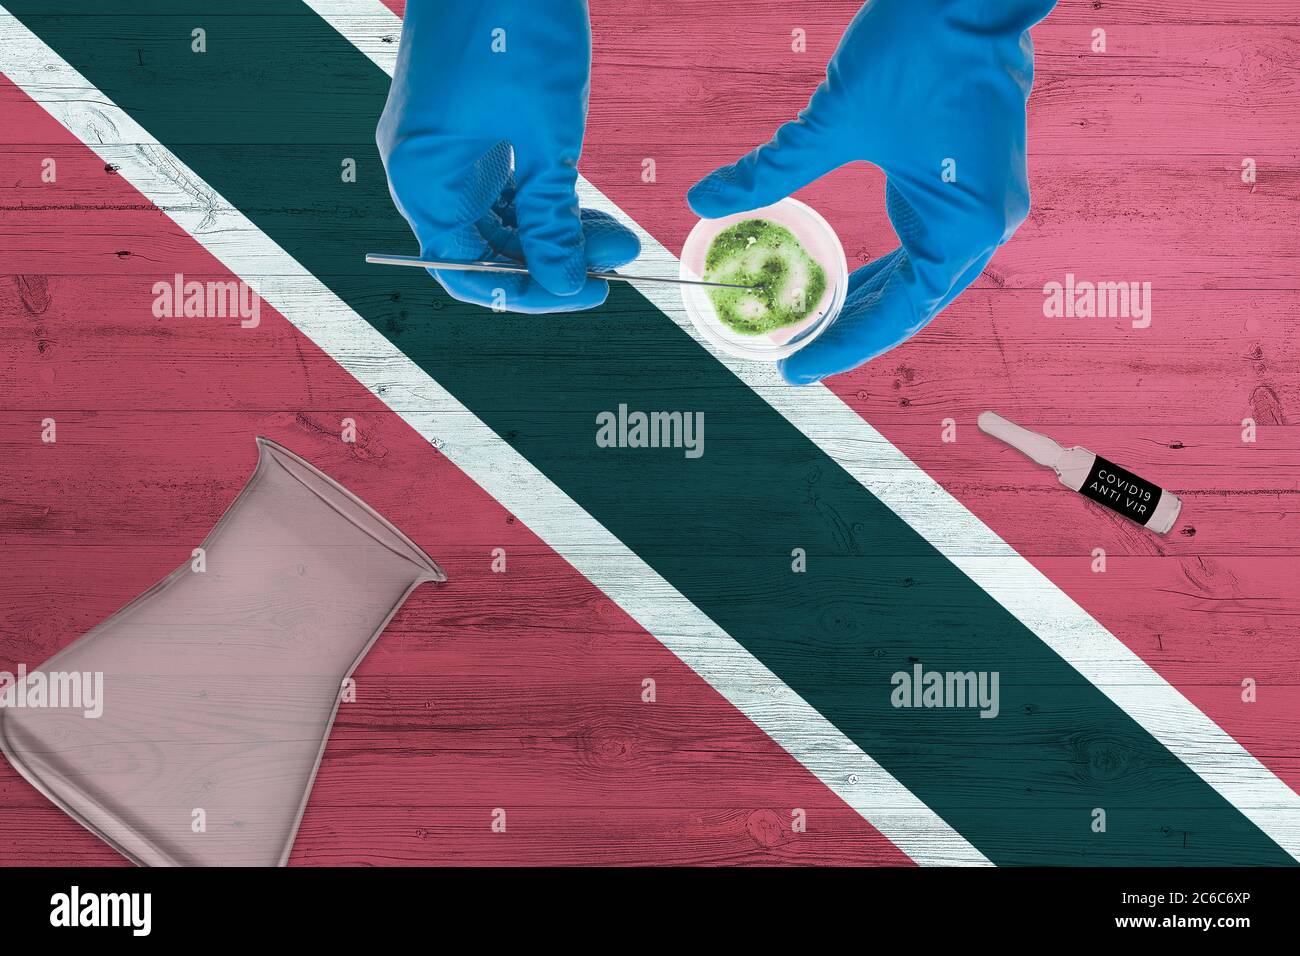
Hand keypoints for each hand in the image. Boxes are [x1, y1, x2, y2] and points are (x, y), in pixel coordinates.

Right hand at [377, 0, 638, 312]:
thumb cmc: (514, 27)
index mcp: (423, 180)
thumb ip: (552, 219)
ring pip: (496, 218)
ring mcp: (440, 146)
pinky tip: (585, 204)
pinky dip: (540, 198)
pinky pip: (498, 183)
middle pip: (483, 248)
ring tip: (616, 233)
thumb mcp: (546, 138)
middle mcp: (421, 170)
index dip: (526, 294)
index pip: (465, 272)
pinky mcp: (462, 126)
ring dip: (553, 230)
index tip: (585, 292)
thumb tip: (565, 285)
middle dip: (552, 259)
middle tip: (617, 259)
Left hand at [688, 0, 1055, 382]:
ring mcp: (985, 207)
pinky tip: (849, 280)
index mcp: (961, 228)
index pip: (898, 314)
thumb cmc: (916, 46)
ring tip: (814, 325)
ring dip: (870, 301)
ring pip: (921, 279)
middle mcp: (983, 228)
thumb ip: (771, 169)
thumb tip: (703, 199)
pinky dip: (889, 267)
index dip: (842, 346)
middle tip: (794, 354)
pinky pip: (930, 246)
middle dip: (851, 330)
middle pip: (911, 305)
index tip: (793, 368)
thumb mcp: (833, 118)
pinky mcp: (976, 185)